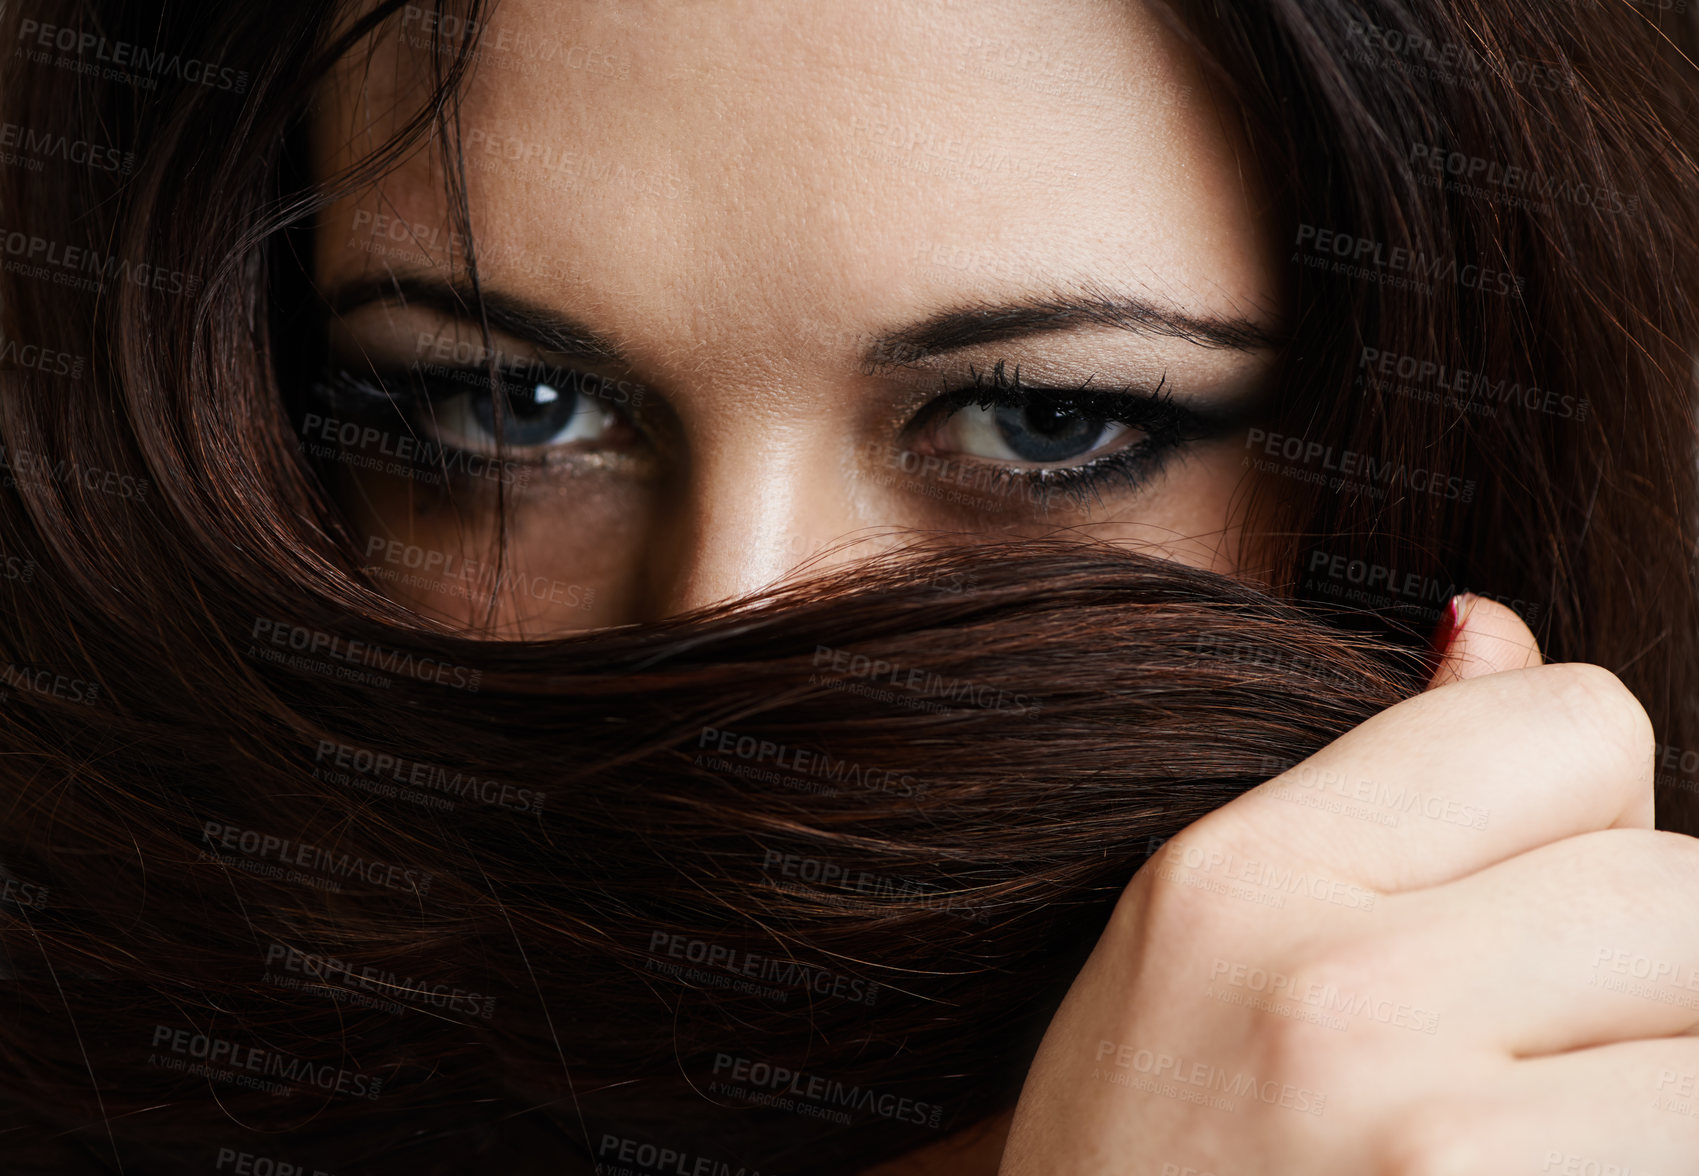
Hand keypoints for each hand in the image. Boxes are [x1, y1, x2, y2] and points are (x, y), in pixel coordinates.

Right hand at [998, 596, 1698, 1174]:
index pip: (1574, 725)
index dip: (1580, 831)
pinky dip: (1651, 1155)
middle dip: (1650, 988)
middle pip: (1689, 894)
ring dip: (1662, 1086)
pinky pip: (1689, 1139)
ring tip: (1547, 1142)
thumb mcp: (1205, 959)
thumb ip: (1379, 792)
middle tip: (1533, 1081)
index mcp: (1241, 876)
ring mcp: (1438, 1152)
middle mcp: (1334, 999)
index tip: (1520, 935)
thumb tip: (1496, 629)